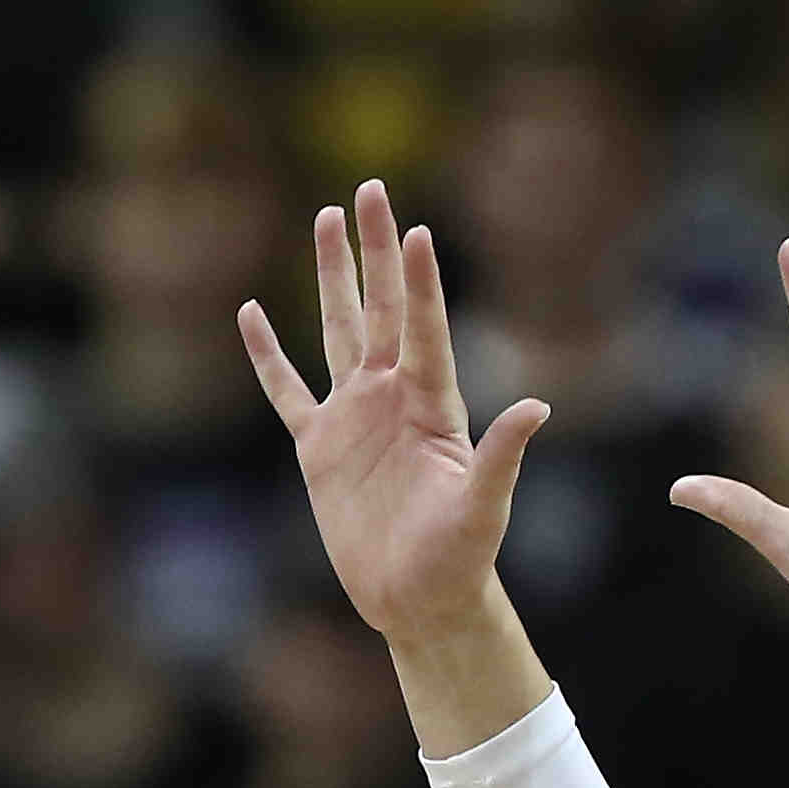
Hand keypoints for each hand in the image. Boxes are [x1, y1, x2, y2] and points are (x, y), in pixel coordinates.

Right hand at [237, 180, 556, 752]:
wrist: (417, 598)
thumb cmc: (459, 558)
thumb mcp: (484, 509)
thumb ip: (502, 456)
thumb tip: (536, 407)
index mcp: (432, 404)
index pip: (423, 327)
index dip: (417, 280)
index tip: (414, 229)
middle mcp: (391, 396)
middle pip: (378, 307)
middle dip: (373, 248)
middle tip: (370, 189)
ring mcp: (352, 417)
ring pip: (335, 329)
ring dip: (331, 276)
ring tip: (325, 219)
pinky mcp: (318, 447)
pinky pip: (286, 390)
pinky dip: (267, 354)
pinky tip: (252, 313)